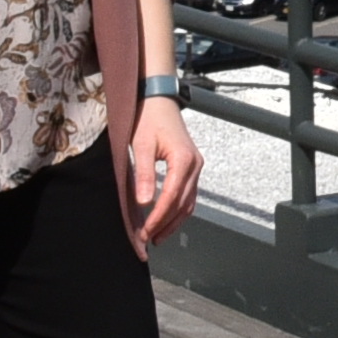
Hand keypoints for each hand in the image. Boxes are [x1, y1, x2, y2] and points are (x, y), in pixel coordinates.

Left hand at [122, 96, 201, 248]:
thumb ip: (144, 174)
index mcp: (184, 160)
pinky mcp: (191, 167)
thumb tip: (144, 202)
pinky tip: (165, 219)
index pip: (172, 197)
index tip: (145, 232)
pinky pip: (188, 195)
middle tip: (147, 239)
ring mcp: (196, 166)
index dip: (158, 218)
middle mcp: (195, 165)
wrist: (157, 99)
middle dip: (165, 224)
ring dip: (173, 221)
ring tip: (156, 236)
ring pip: (188, 202)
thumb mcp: (141, 145)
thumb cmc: (148, 118)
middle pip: (183, 204)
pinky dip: (177, 210)